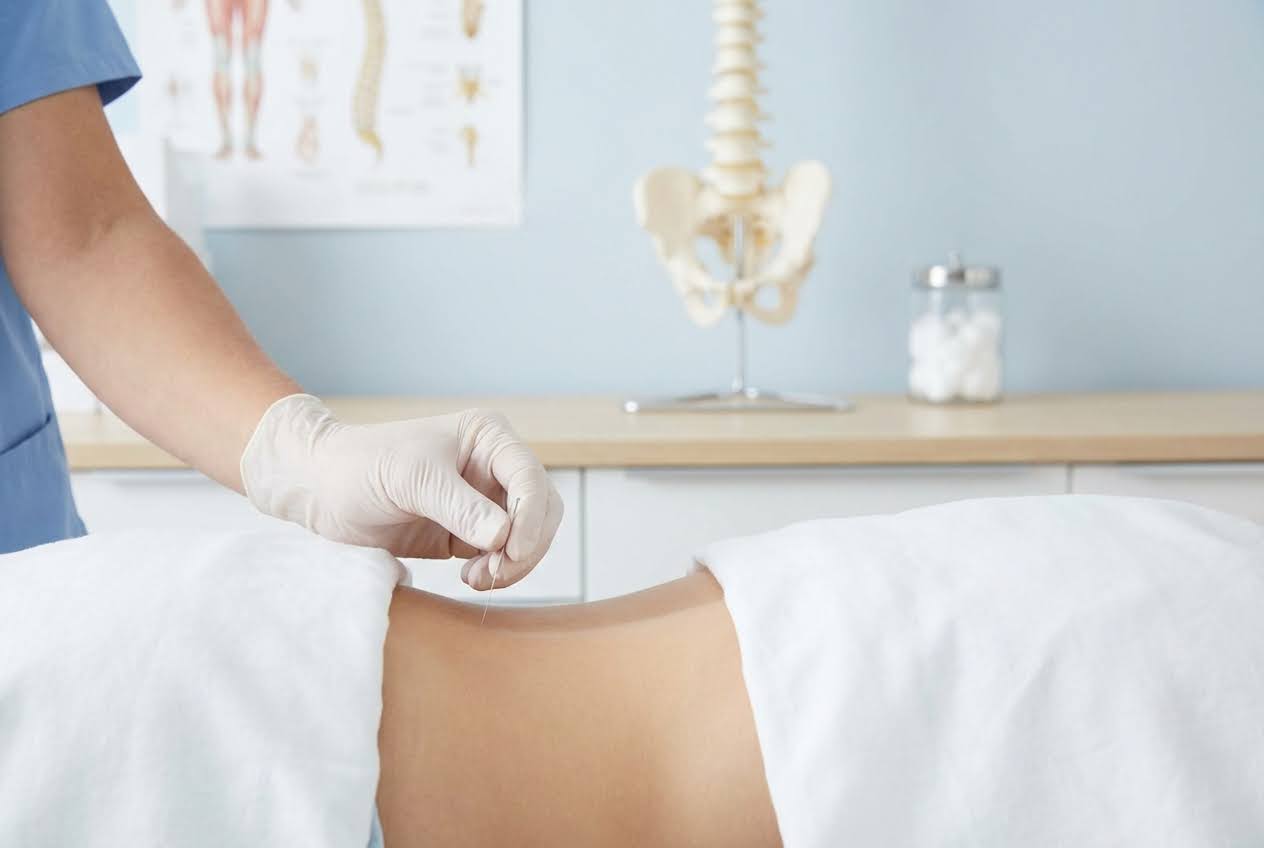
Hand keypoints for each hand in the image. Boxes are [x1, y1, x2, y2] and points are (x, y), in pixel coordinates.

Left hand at [239, 395, 562, 588]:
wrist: (321, 491)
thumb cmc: (361, 466)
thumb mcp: (412, 480)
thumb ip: (460, 507)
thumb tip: (505, 535)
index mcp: (488, 438)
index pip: (531, 477)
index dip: (531, 517)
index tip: (511, 550)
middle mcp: (494, 467)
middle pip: (542, 509)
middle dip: (527, 545)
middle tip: (493, 572)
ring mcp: (484, 501)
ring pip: (530, 536)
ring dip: (514, 563)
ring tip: (477, 579)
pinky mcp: (470, 533)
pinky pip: (504, 557)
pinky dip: (498, 572)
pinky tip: (470, 579)